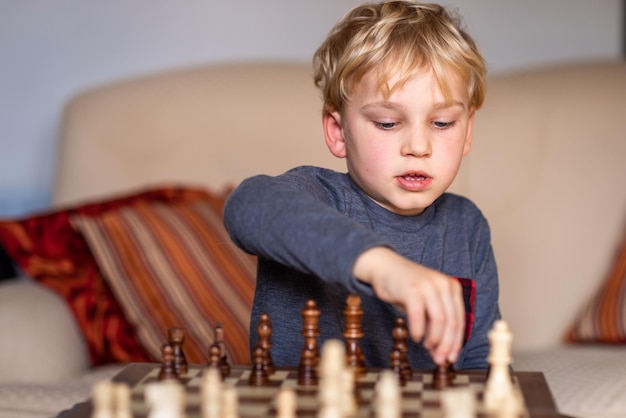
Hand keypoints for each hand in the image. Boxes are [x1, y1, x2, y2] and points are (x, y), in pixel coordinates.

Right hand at [353, 246, 464, 364]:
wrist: (385, 266)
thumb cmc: (406, 288)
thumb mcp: (427, 303)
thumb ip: (435, 323)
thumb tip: (440, 351)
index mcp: (451, 287)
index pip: (459, 320)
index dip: (456, 342)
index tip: (452, 358)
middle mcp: (443, 285)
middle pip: (451, 322)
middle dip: (446, 345)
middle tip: (439, 359)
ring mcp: (428, 286)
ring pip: (439, 320)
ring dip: (434, 339)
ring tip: (427, 346)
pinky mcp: (412, 289)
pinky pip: (419, 316)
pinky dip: (418, 330)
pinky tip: (416, 337)